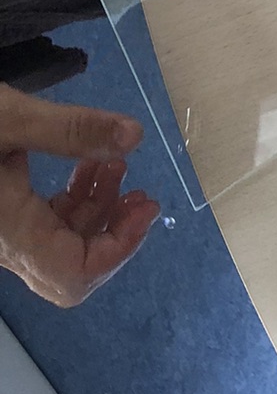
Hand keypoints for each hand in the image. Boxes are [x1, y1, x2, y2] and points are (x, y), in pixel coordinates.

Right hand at [0, 84, 160, 305]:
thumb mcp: (9, 117)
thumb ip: (71, 129)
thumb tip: (134, 135)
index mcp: (9, 232)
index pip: (73, 276)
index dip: (119, 250)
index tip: (145, 206)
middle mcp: (4, 245)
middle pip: (71, 268)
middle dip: (113, 231)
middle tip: (140, 192)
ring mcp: (0, 234)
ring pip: (59, 245)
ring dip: (96, 210)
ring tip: (116, 165)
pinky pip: (42, 226)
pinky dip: (73, 202)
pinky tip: (88, 165)